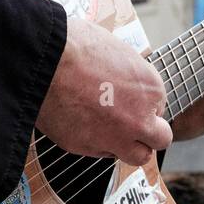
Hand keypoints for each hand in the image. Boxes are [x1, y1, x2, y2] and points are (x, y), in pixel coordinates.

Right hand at [36, 16, 170, 165]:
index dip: (144, 106)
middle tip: (132, 125)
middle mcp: (138, 120)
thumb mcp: (116, 51)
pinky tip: (82, 124)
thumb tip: (126, 81)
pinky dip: (95, 143)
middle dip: (149, 133)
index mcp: (151, 90)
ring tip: (110, 130)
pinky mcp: (87, 149)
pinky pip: (100, 153)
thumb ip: (129, 75)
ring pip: (137, 156)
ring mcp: (114, 139)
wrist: (44, 61)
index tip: (130, 101)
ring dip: (128, 146)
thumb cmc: (76, 46)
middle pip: (159, 140)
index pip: (160, 109)